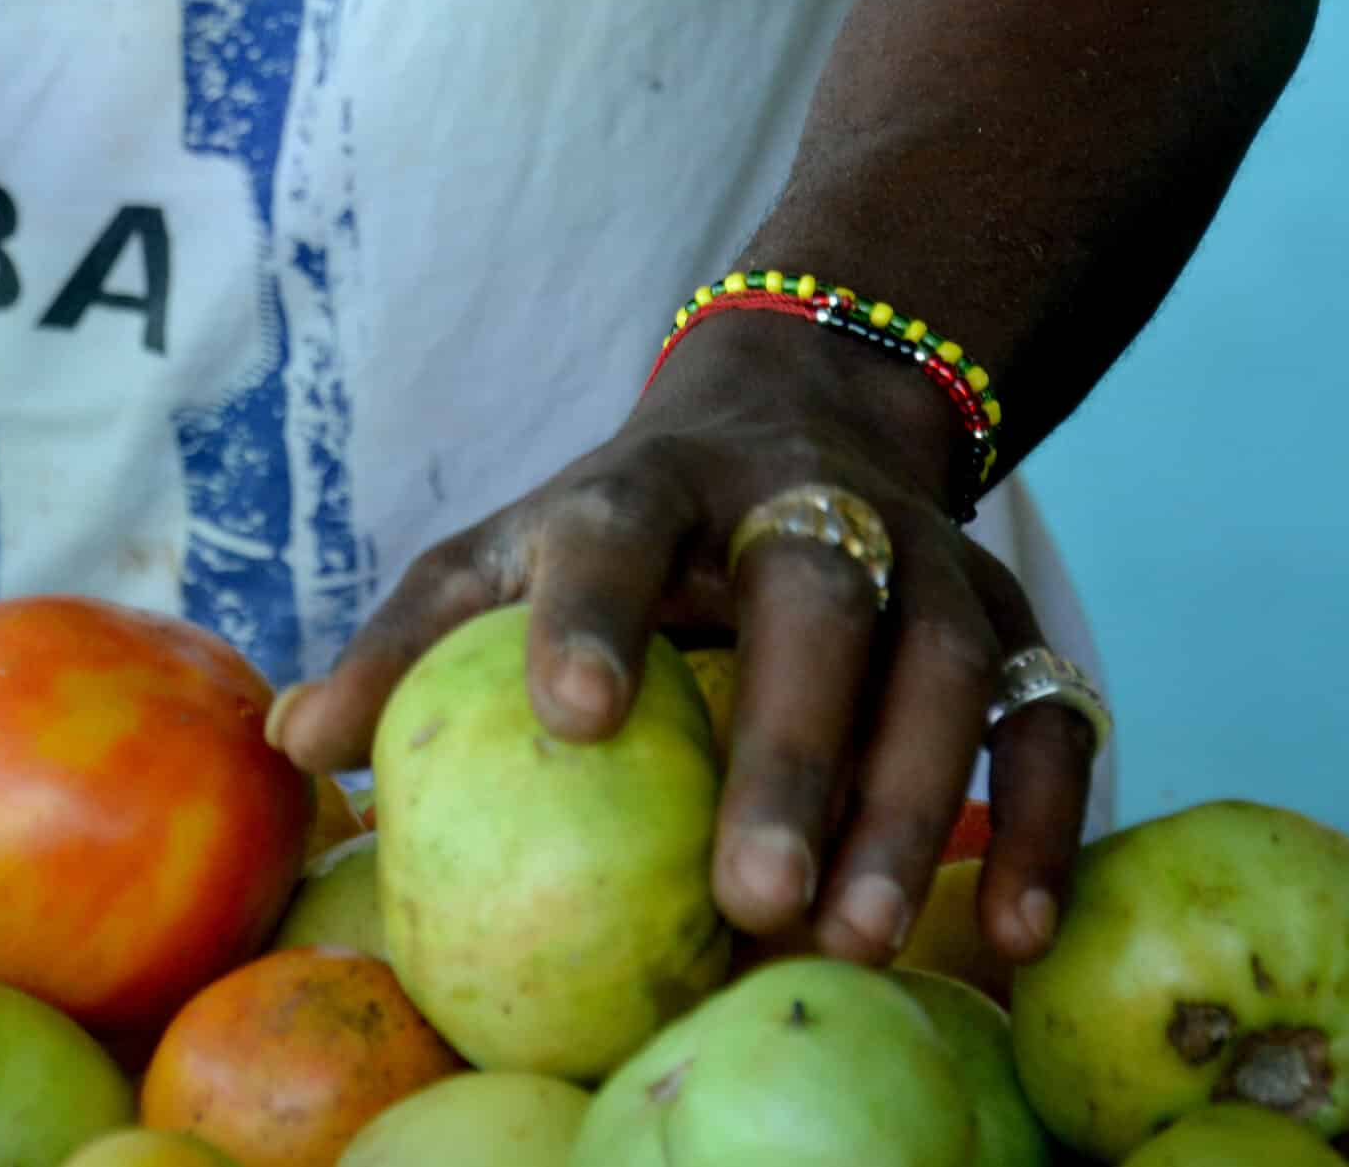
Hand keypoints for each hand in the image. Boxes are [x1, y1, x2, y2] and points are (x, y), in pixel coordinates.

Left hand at [268, 308, 1093, 968]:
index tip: (568, 714)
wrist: (804, 412)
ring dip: (912, 805)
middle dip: (788, 750)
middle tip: (747, 898)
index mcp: (652, 485)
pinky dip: (1047, 819)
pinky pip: (1052, 717)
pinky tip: (1017, 932)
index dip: (593, 610)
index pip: (615, 528)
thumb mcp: (504, 553)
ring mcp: (923, 556)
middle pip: (811, 604)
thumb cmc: (619, 526)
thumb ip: (410, 643)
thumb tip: (297, 745)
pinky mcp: (1012, 617)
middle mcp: (800, 503)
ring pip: (941, 667)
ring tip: (861, 936)